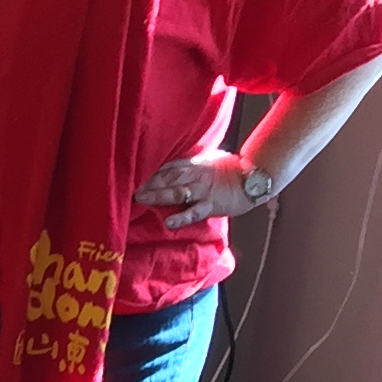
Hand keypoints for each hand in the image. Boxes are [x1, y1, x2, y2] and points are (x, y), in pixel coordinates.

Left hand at [133, 152, 267, 229]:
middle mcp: (195, 175)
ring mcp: (202, 190)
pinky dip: (181, 217)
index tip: (131, 171)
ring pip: (177, 191)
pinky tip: (168, 223)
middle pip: (167, 177)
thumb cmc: (229, 169)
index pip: (167, 164)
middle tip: (128, 186)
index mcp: (193, 163)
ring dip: (158, 195)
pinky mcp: (210, 205)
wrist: (253, 178)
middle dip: (147, 182)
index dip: (149, 169)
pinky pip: (194, 212)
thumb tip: (168, 164)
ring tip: (140, 199)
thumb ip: (188, 162)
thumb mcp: (207, 159)